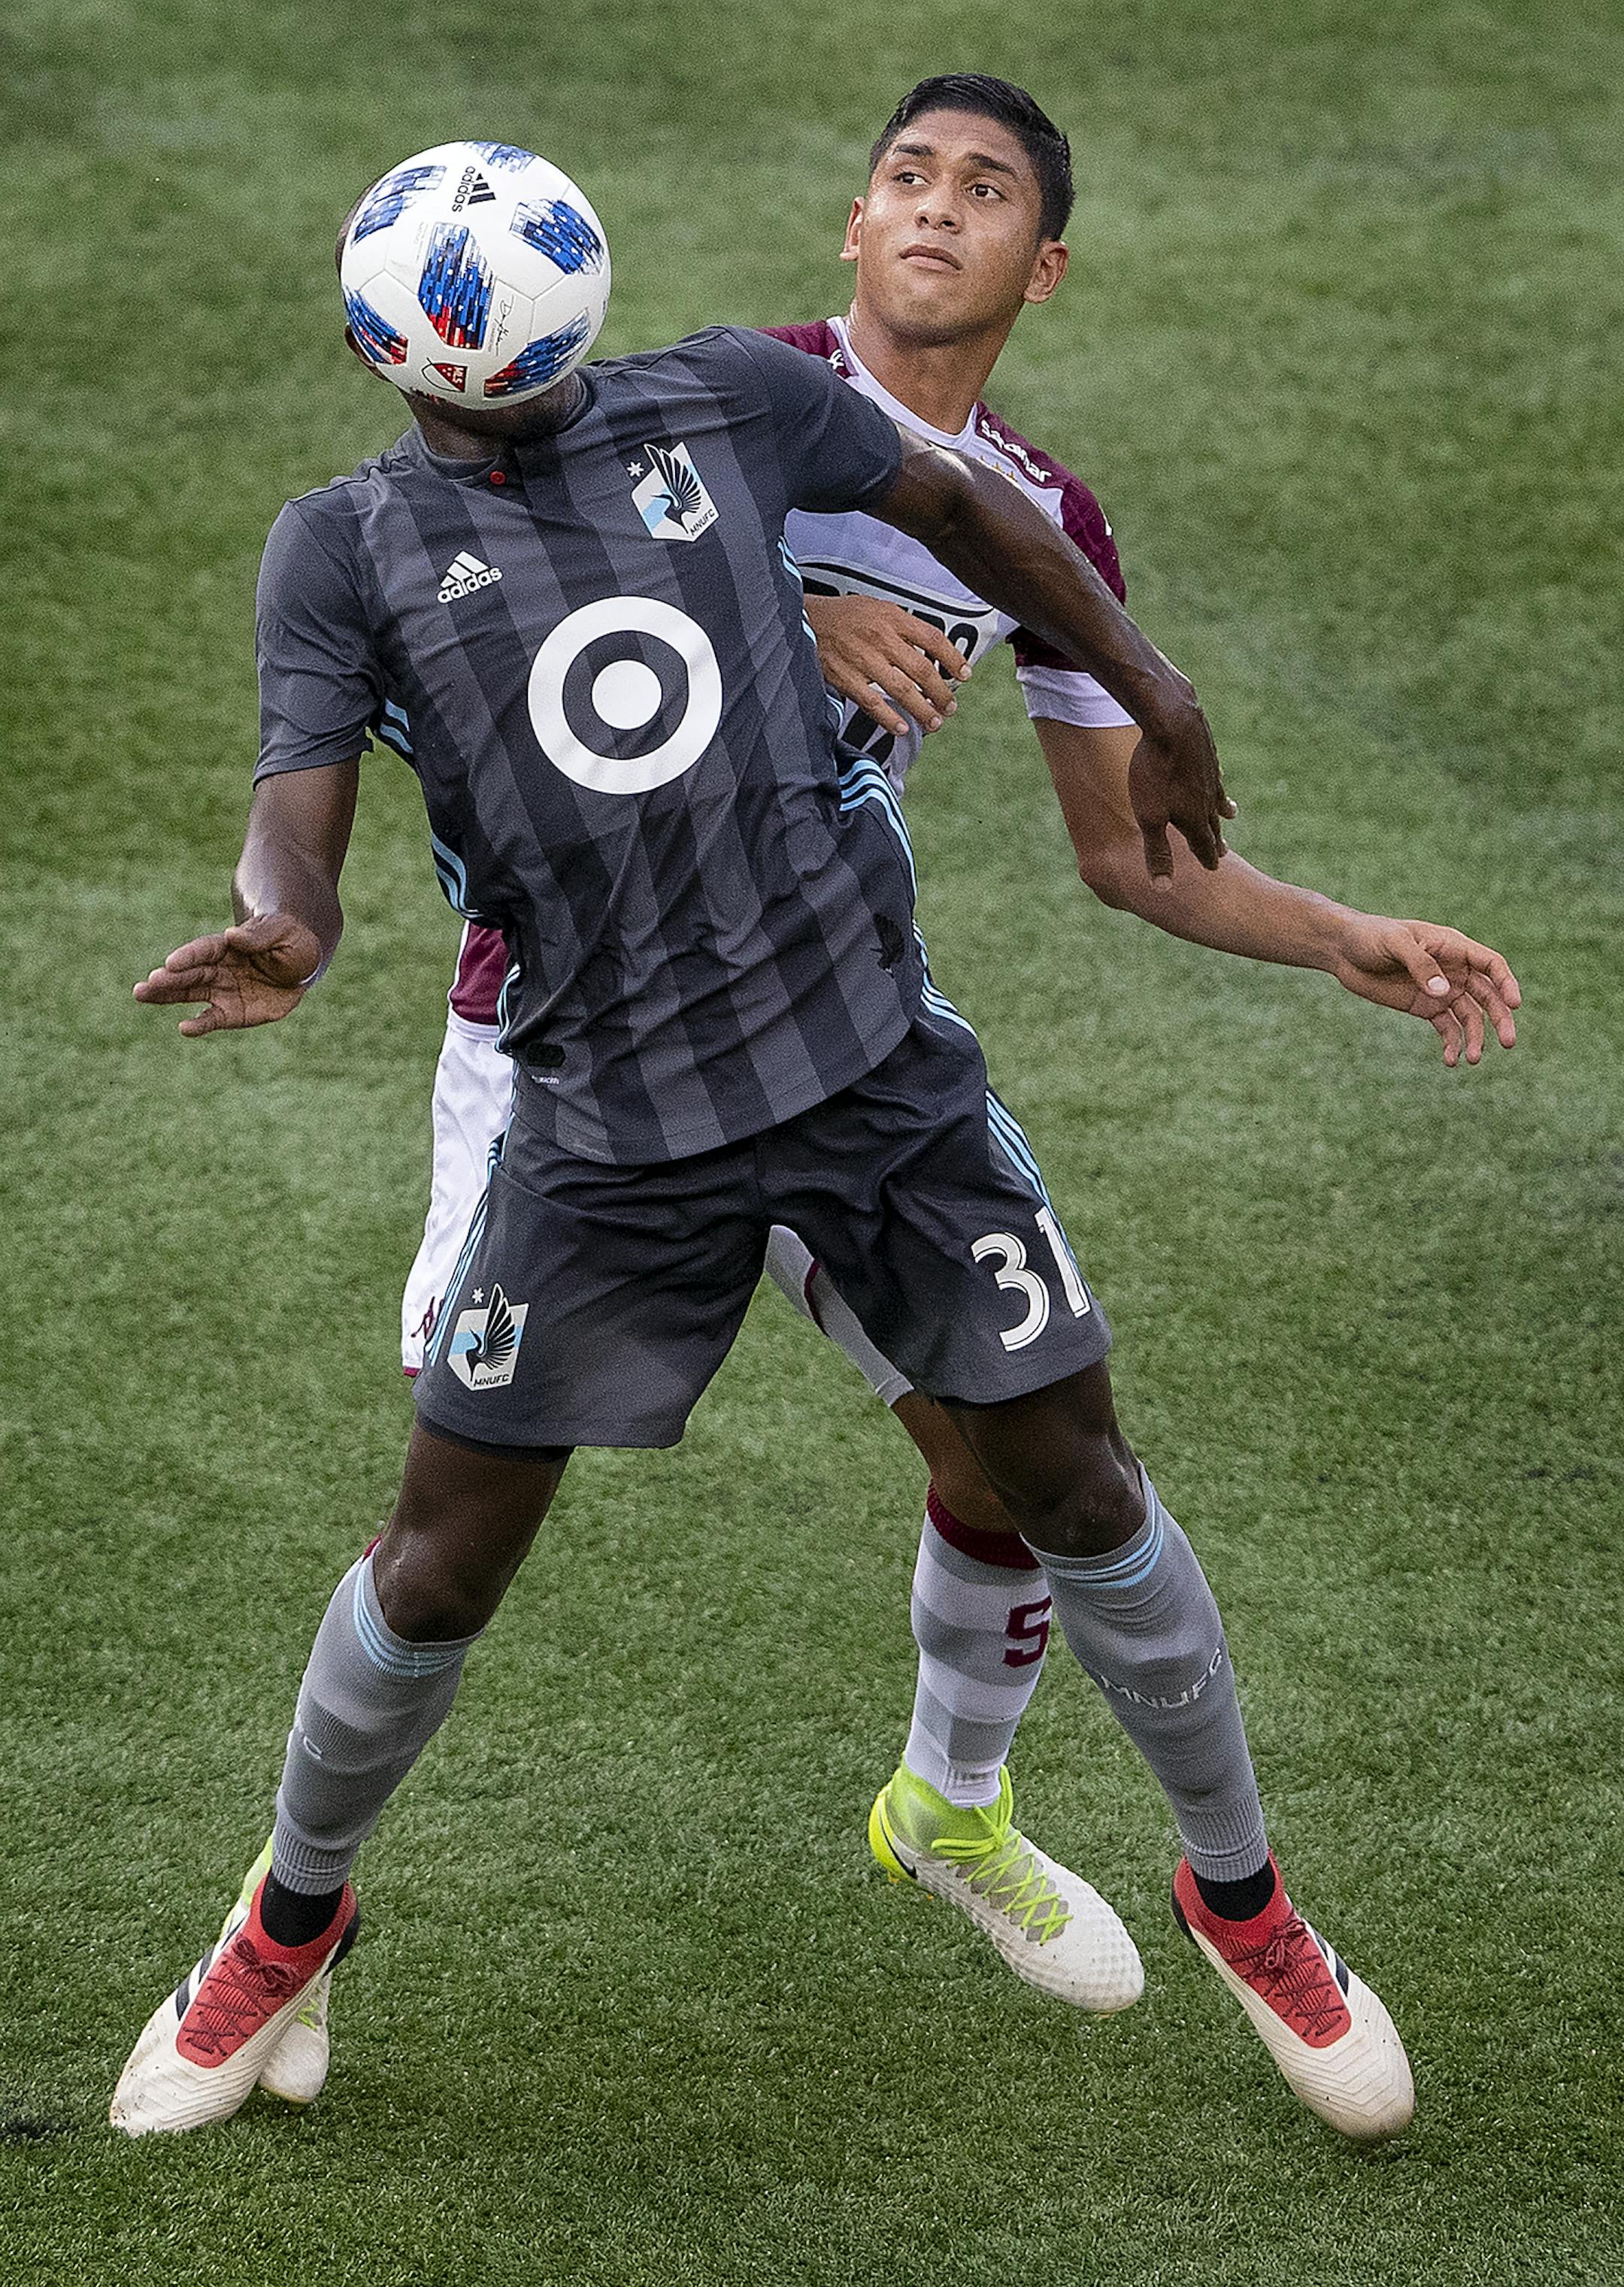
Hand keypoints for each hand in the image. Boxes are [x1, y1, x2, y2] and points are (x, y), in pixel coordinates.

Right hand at [133, 912, 322, 1035]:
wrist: (302, 966)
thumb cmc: (290, 942)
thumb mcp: (281, 932)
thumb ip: (258, 937)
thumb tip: (232, 935)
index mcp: (228, 945)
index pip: (204, 950)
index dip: (188, 957)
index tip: (171, 963)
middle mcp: (218, 968)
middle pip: (189, 973)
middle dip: (168, 979)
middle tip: (146, 984)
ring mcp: (221, 990)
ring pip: (189, 993)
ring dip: (166, 996)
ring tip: (141, 995)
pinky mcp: (230, 1012)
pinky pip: (211, 1019)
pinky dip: (198, 1025)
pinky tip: (184, 1029)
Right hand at [803, 593, 969, 736]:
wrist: (803, 618)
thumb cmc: (844, 615)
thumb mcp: (877, 608)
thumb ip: (903, 626)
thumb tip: (932, 650)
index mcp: (892, 617)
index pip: (932, 638)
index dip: (953, 658)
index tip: (965, 675)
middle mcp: (881, 637)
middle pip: (922, 669)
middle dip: (941, 691)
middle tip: (950, 706)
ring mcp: (863, 659)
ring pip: (902, 689)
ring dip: (922, 709)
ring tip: (935, 722)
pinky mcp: (845, 677)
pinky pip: (871, 702)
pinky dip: (888, 718)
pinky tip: (902, 729)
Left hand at [1127, 694, 1235, 884]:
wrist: (1172, 720)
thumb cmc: (1156, 772)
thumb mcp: (1149, 817)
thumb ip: (1157, 852)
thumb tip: (1163, 889)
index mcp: (1195, 818)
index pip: (1204, 845)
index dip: (1208, 858)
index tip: (1215, 869)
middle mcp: (1208, 797)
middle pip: (1213, 822)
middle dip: (1216, 838)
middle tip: (1223, 851)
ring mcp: (1209, 771)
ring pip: (1216, 795)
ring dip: (1221, 807)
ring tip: (1230, 813)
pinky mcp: (1206, 749)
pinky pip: (1213, 769)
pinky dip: (1215, 777)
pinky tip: (1214, 772)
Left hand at [1330, 915, 1520, 1066]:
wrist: (1344, 951)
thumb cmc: (1371, 937)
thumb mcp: (1395, 944)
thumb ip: (1420, 965)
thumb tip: (1443, 992)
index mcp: (1453, 947)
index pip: (1491, 964)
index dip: (1506, 983)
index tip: (1515, 1004)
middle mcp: (1454, 970)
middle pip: (1488, 996)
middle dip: (1500, 1019)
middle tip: (1509, 1042)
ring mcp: (1441, 991)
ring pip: (1470, 1017)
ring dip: (1475, 1038)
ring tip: (1471, 1059)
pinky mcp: (1425, 1007)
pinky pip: (1446, 1028)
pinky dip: (1451, 1044)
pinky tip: (1450, 1060)